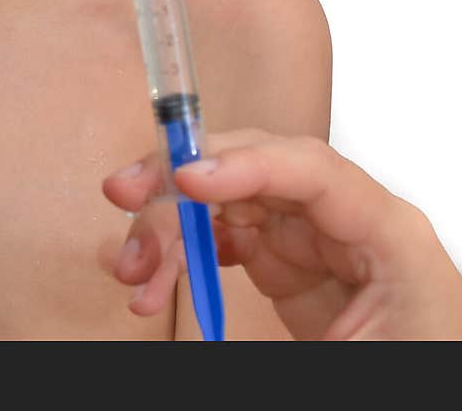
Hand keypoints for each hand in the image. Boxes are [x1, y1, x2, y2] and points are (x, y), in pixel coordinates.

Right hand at [103, 128, 461, 339]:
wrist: (427, 390)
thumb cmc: (419, 368)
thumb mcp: (361, 357)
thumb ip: (283, 309)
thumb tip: (202, 289)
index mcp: (389, 232)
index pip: (312, 168)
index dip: (243, 163)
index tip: (184, 180)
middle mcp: (345, 219)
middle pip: (253, 170)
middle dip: (181, 183)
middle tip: (125, 201)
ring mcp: (312, 237)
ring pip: (226, 201)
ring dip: (169, 227)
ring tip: (131, 270)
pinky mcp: (287, 262)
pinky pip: (225, 236)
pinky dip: (183, 252)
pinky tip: (151, 272)